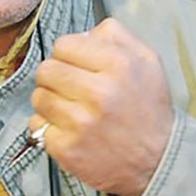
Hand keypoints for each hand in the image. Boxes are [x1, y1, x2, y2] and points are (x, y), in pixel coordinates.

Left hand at [29, 18, 173, 195]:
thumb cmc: (148, 108)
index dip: (68, 54)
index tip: (77, 65)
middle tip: (70, 87)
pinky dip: (48, 127)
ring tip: (70, 108)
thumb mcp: (147, 60)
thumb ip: (116, 35)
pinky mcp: (68, 149)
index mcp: (118, 64)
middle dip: (55, 76)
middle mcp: (99, 92)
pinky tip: (69, 129)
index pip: (63, 45)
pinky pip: (36, 125)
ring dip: (50, 101)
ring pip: (38, 96)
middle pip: (46, 69)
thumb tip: (82, 34)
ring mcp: (81, 123)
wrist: (159, 162)